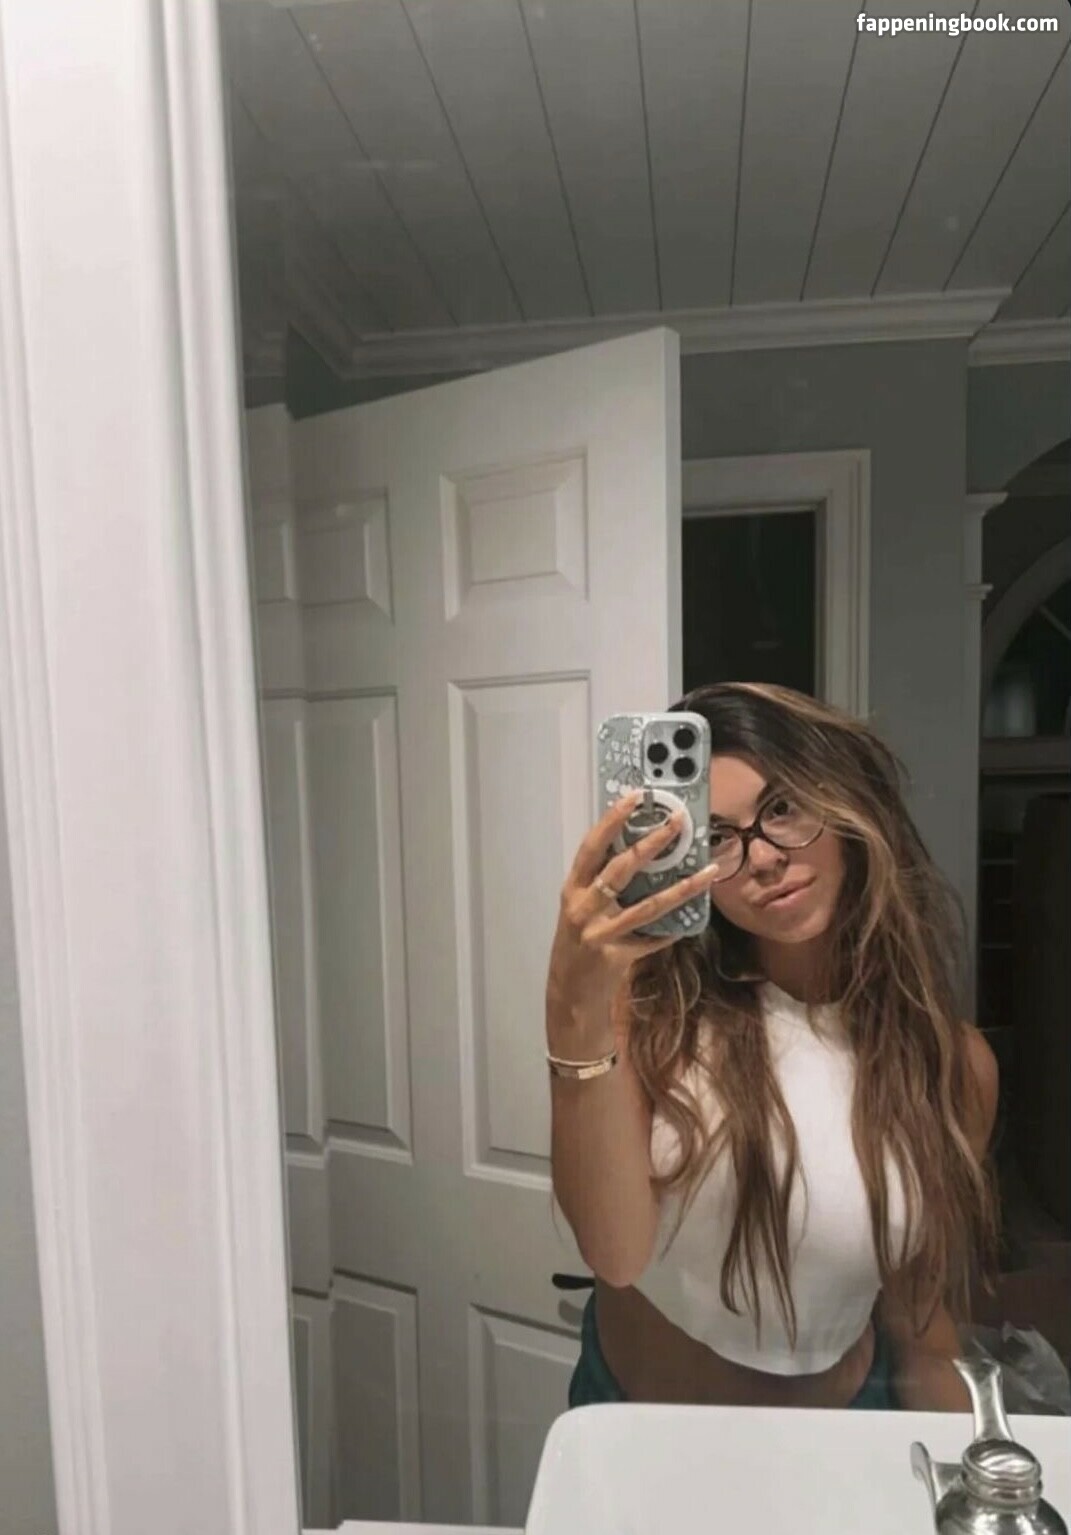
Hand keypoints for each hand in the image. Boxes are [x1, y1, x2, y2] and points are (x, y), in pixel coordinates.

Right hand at [546, 790, 720, 1024]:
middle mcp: (581, 907)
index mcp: (572, 888)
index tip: (635, 797)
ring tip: (708, 870)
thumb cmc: (579, 942)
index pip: (592, 846)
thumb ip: (601, 884)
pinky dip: (671, 930)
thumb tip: (642, 851)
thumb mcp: (581, 908)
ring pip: (647, 906)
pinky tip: (690, 923)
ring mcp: (597, 933)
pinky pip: (652, 939)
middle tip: (678, 823)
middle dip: (652, 843)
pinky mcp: (614, 957)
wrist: (569, 994)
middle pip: (620, 868)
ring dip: (682, 888)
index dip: (612, 820)